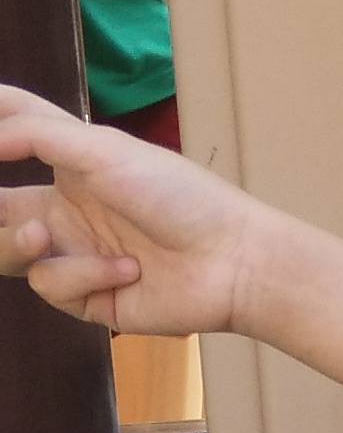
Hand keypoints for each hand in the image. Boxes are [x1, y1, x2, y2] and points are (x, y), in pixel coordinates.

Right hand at [0, 90, 259, 342]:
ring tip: (40, 235)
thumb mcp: (104, 150)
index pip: (15, 136)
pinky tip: (127, 269)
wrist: (231, 260)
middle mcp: (66, 210)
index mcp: (70, 166)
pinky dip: (83, 274)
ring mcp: (74, 255)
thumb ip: (36, 134)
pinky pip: (51, 285)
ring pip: (7, 251)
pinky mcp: (87, 298)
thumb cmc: (179, 196)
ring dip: (13, 242)